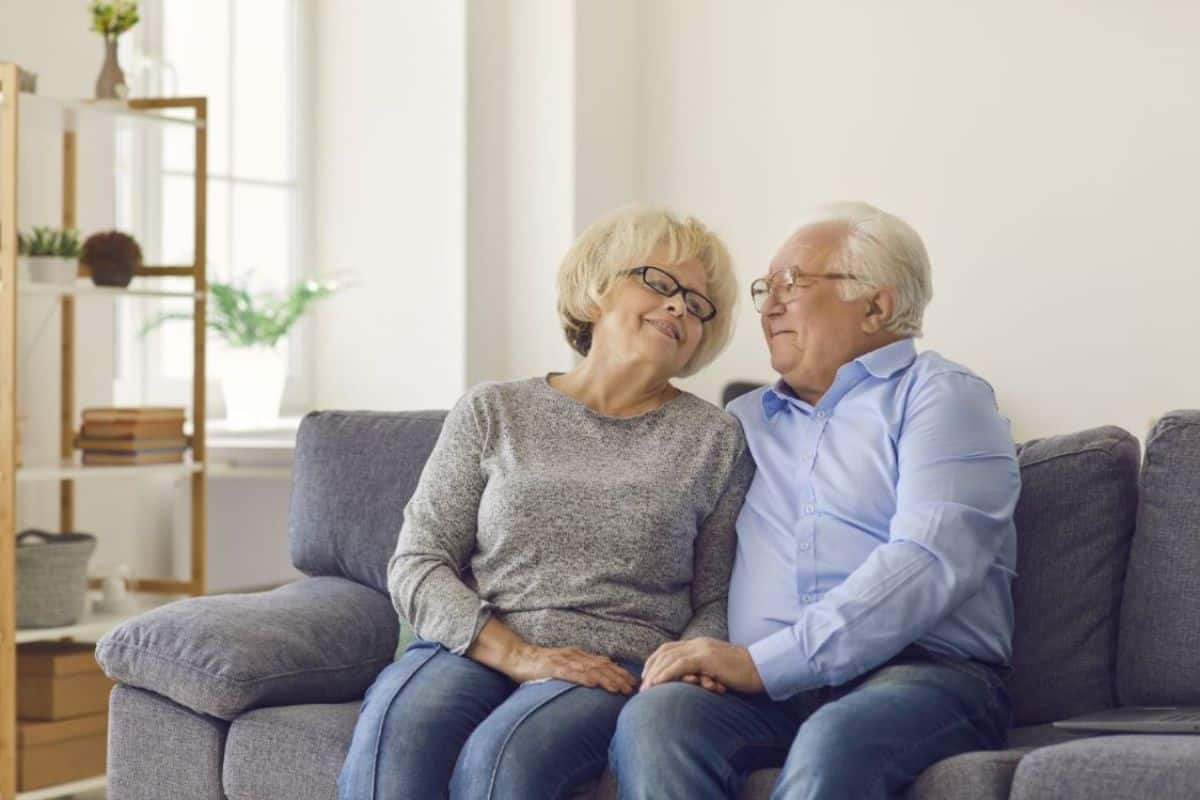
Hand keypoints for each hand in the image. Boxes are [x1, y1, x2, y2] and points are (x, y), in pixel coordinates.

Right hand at [509, 643, 637, 694]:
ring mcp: (564, 661)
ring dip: (606, 679)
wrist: (518, 656)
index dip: (619, 672)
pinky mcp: (552, 667)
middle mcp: (574, 656)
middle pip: (601, 666)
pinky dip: (583, 678)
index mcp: (578, 655)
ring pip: (589, 670)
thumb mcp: (566, 660)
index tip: (632, 681)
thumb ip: (583, 663)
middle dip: (618, 677)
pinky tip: (593, 684)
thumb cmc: (541, 662)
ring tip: (618, 689)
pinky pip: (570, 673)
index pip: (603, 663)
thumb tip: (603, 666)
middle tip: (631, 688)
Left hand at [641, 638, 763, 693]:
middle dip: (651, 668)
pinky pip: (680, 665)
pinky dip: (665, 674)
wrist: (762, 668)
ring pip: (670, 657)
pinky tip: (657, 684)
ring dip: (655, 673)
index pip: (670, 648)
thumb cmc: (743, 673)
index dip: (655, 661)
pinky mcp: (707, 658)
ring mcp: (702, 649)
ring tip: (646, 689)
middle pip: (666, 652)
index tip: (647, 675)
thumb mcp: (718, 669)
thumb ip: (703, 670)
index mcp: (700, 644)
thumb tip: (691, 682)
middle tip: (642, 685)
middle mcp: (698, 643)